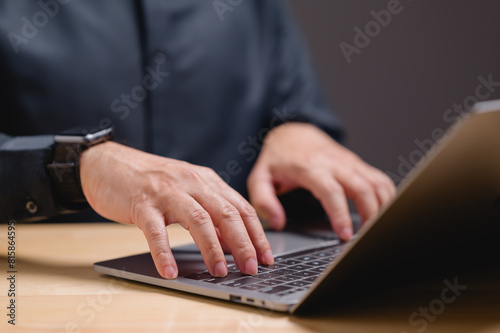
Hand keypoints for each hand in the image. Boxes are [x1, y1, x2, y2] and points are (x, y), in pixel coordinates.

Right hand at [80, 142, 273, 278]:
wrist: (107, 163)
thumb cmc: (149, 181)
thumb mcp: (186, 192)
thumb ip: (209, 213)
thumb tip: (231, 243)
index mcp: (205, 180)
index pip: (240, 207)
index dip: (256, 233)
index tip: (266, 257)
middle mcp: (191, 182)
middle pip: (226, 213)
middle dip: (243, 243)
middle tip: (252, 268)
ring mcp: (166, 192)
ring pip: (198, 219)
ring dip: (212, 248)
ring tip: (220, 271)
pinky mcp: (141, 203)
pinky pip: (155, 231)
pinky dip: (164, 252)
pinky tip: (170, 271)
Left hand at [247, 123, 395, 239]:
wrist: (293, 132)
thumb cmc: (277, 158)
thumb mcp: (259, 177)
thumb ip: (264, 201)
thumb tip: (278, 223)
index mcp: (310, 168)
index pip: (331, 191)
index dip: (340, 213)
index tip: (345, 234)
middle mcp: (334, 164)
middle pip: (362, 187)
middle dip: (370, 214)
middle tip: (366, 238)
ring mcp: (348, 163)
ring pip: (376, 183)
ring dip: (382, 207)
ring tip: (376, 230)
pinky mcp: (357, 164)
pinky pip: (380, 179)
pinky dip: (387, 196)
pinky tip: (384, 212)